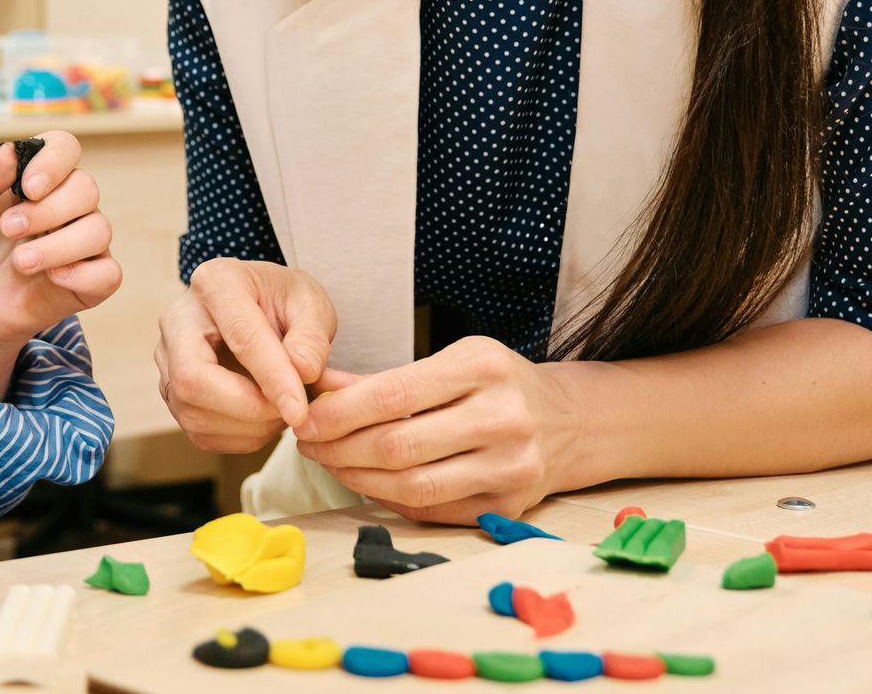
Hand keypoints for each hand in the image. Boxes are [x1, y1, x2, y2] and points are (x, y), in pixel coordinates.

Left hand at [0, 132, 121, 397]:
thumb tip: (8, 150)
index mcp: (40, 175)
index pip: (65, 147)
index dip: (53, 162)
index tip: (27, 187)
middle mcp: (69, 204)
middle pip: (86, 189)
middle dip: (47, 211)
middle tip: (8, 229)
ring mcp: (83, 242)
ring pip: (99, 230)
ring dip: (57, 246)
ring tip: (20, 262)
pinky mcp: (91, 281)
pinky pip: (109, 274)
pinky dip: (82, 274)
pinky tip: (52, 278)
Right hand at [155, 257, 351, 452]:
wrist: (261, 307)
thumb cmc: (284, 303)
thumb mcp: (311, 304)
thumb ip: (310, 338)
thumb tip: (302, 374)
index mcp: (216, 283)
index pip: (240, 336)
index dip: (271, 378)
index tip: (300, 410)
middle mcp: (178, 320)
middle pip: (192, 379)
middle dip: (247, 409)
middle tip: (291, 413)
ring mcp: (168, 359)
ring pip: (193, 413)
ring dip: (249, 427)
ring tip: (283, 409)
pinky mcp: (171, 392)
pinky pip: (200, 431)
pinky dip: (241, 436)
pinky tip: (265, 417)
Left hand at [293, 335, 582, 523]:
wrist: (567, 422)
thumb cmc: (495, 384)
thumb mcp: (450, 361)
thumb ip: (384, 378)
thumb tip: (318, 389)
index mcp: (482, 368)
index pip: (393, 394)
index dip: (339, 412)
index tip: (304, 417)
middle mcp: (502, 418)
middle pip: (398, 445)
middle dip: (338, 448)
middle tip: (307, 443)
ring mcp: (509, 468)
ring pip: (412, 486)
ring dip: (356, 478)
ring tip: (329, 463)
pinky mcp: (508, 506)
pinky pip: (431, 510)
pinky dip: (388, 499)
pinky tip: (365, 482)